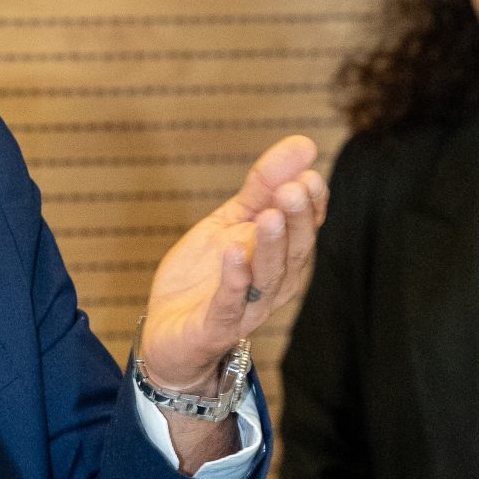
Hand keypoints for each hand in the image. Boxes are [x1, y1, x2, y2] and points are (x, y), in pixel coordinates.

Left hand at [138, 135, 328, 392]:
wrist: (167, 334)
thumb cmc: (204, 279)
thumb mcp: (230, 223)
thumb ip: (262, 187)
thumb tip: (303, 144)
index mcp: (280, 258)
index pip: (306, 228)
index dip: (311, 203)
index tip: (310, 173)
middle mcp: (273, 285)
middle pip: (294, 251)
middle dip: (297, 218)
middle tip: (295, 187)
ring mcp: (247, 308)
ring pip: (269, 276)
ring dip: (271, 245)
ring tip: (271, 214)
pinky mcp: (217, 326)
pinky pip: (230, 302)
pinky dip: (234, 278)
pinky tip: (233, 251)